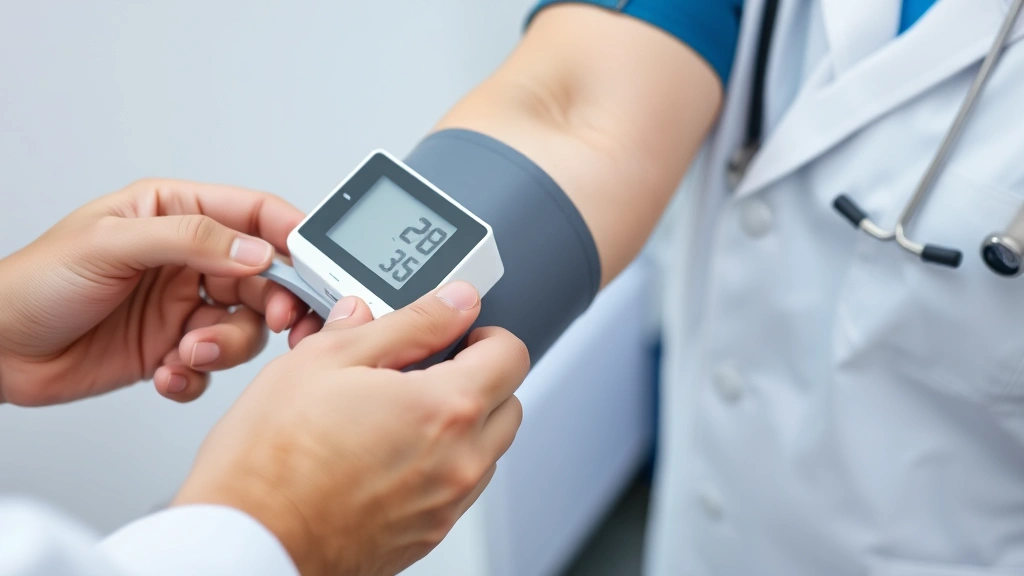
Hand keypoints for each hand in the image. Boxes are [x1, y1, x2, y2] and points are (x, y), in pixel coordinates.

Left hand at [0, 179, 314, 405]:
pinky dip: (198, 374)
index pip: (254, 214)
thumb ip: (192, 241)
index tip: (317, 263)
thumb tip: (257, 251)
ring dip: (226, 346)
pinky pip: (213, 365)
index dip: (293, 235)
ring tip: (190, 352)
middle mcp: (188, 259)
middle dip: (277, 303)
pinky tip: (168, 372)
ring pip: (245, 326)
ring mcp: (183, 306)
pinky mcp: (174, 349)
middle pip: (266, 277)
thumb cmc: (36, 283)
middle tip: (283, 322)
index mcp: (176, 214)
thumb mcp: (112, 244)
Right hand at [173, 282, 528, 575]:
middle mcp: (458, 463)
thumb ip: (407, 324)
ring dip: (462, 424)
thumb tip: (453, 303)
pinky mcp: (426, 535)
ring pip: (486, 450)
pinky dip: (440, 464)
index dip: (486, 334)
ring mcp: (444, 506)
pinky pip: (457, 488)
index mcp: (445, 410)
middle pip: (509, 405)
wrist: (246, 540)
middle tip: (428, 368)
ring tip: (398, 413)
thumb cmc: (270, 460)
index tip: (459, 333)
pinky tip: (386, 453)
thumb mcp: (330, 359)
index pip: (511, 355)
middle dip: (479, 378)